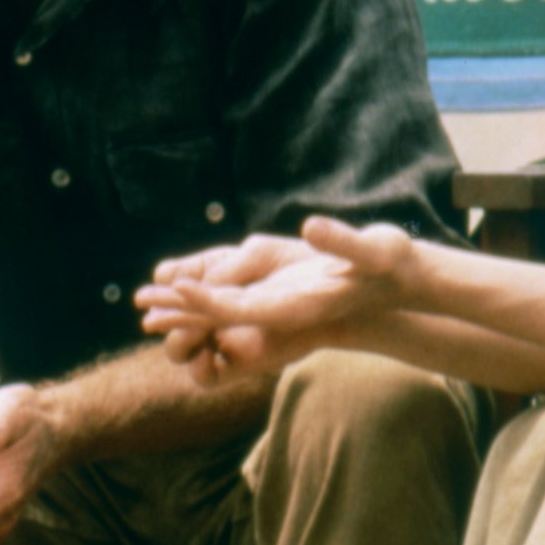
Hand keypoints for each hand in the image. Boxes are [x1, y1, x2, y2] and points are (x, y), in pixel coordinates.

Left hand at [138, 217, 415, 383]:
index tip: (174, 284)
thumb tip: (312, 227)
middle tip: (140, 302)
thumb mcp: (374, 249)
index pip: (241, 308)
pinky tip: (187, 289)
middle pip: (221, 317)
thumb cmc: (392, 264)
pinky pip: (235, 305)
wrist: (404, 284)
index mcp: (298, 307)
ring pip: (223, 313)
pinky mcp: (280, 304)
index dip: (206, 298)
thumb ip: (342, 241)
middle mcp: (283, 315)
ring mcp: (279, 313)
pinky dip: (206, 299)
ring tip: (148, 303)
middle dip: (181, 310)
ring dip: (187, 308)